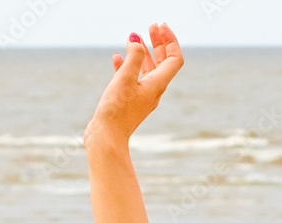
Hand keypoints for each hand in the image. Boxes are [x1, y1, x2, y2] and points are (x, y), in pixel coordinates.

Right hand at [84, 22, 183, 148]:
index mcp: (157, 85)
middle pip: (163, 63)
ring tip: (134, 37)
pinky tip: (117, 58)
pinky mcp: (129, 101)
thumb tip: (137, 40)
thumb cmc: (116, 110)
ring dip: (143, 52)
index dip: (170, 41)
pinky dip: (128, 66)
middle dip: (158, 43)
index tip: (159, 26)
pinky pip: (133, 79)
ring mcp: (142, 97)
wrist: (107, 137)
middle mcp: (154, 91)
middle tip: (151, 25)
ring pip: (147, 70)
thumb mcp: (125, 79)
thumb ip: (133, 58)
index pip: (174, 59)